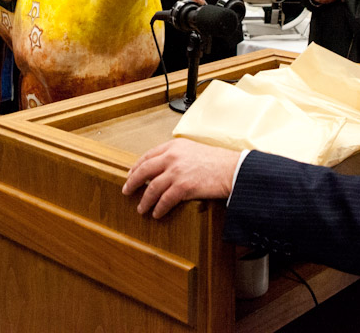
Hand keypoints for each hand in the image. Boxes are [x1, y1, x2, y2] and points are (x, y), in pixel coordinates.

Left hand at [122, 139, 239, 218]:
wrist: (233, 169)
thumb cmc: (218, 161)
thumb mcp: (193, 150)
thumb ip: (177, 155)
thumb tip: (164, 168)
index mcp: (174, 146)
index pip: (148, 156)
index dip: (136, 167)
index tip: (131, 174)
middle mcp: (172, 156)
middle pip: (144, 170)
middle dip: (132, 182)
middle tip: (126, 190)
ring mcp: (177, 171)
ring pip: (152, 188)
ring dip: (144, 200)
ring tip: (141, 208)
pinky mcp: (184, 186)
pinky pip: (165, 200)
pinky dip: (159, 208)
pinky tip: (156, 213)